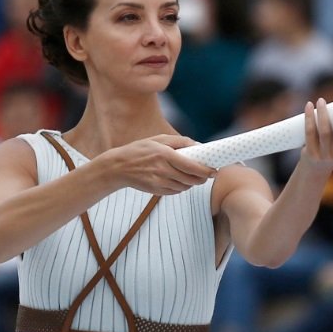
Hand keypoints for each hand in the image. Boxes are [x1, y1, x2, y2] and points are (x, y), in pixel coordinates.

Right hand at [97, 134, 217, 194]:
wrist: (117, 167)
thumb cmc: (140, 150)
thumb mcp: (159, 139)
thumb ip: (181, 141)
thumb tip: (200, 146)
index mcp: (165, 155)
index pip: (192, 166)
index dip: (206, 170)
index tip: (214, 170)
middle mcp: (162, 170)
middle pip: (192, 179)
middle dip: (203, 178)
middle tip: (207, 174)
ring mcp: (159, 182)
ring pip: (185, 187)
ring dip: (192, 183)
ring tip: (192, 176)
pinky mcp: (156, 191)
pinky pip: (175, 191)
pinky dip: (181, 187)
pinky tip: (179, 180)